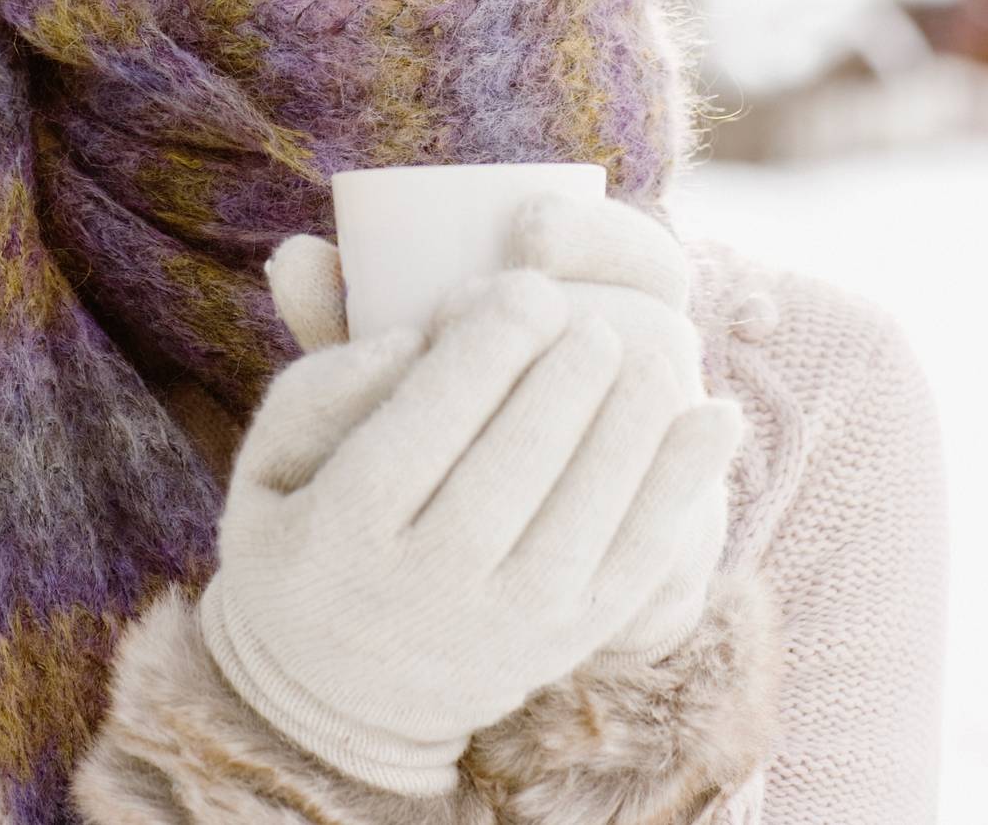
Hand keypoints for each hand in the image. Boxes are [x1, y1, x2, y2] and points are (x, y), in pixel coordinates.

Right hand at [200, 267, 717, 790]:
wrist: (333, 702)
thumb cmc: (304, 535)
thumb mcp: (268, 462)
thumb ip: (323, 385)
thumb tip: (412, 337)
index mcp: (345, 528)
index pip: (432, 417)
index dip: (492, 339)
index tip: (524, 285)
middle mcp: (427, 585)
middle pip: (518, 457)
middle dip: (566, 369)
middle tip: (583, 316)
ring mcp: (506, 625)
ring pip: (588, 508)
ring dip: (630, 415)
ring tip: (640, 352)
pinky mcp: (564, 644)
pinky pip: (640, 561)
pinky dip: (686, 485)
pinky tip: (719, 417)